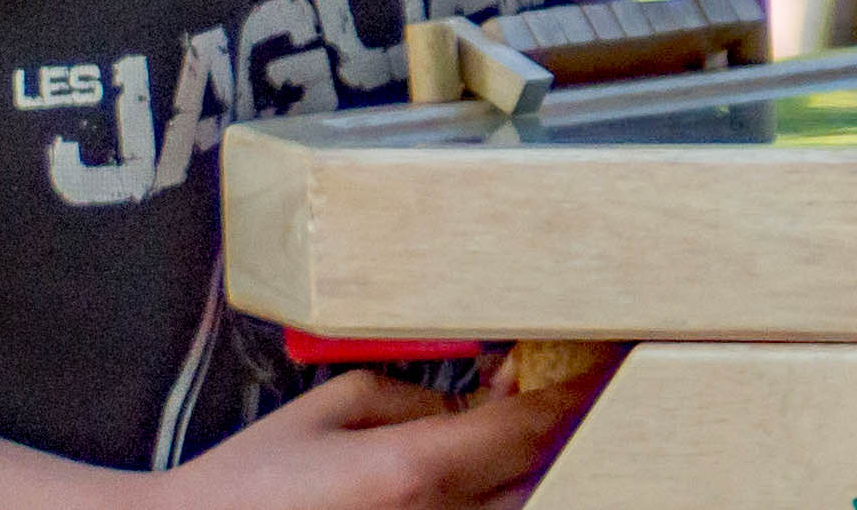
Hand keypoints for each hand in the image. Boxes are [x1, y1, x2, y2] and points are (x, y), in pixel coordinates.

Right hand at [153, 355, 616, 509]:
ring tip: (519, 423)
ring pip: (518, 505)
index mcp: (415, 472)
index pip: (533, 429)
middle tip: (566, 387)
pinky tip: (480, 465)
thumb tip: (477, 399)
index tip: (603, 361)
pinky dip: (495, 493)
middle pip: (543, 477)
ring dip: (532, 467)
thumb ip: (416, 395)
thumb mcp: (334, 408)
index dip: (577, 391)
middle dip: (562, 431)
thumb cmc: (254, 482)